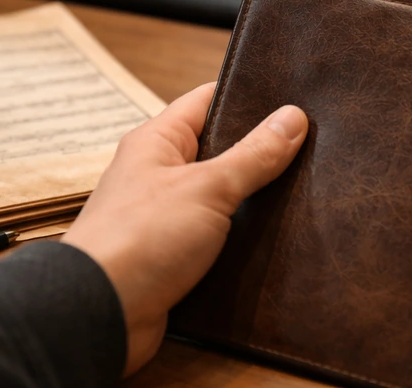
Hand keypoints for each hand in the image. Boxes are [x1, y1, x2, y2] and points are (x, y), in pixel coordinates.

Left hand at [60, 83, 307, 375]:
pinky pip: (217, 237)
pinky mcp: (174, 257)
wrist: (100, 315)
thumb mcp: (206, 188)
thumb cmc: (139, 239)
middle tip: (312, 145)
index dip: (249, 95)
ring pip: (222, 196)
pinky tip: (279, 239)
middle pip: (219, 149)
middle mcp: (159, 173)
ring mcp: (166, 216)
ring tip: (306, 190)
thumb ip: (252, 155)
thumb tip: (292, 117)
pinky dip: (244, 238)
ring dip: (255, 198)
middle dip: (261, 150)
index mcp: (158, 141)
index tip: (294, 97)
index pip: (208, 100)